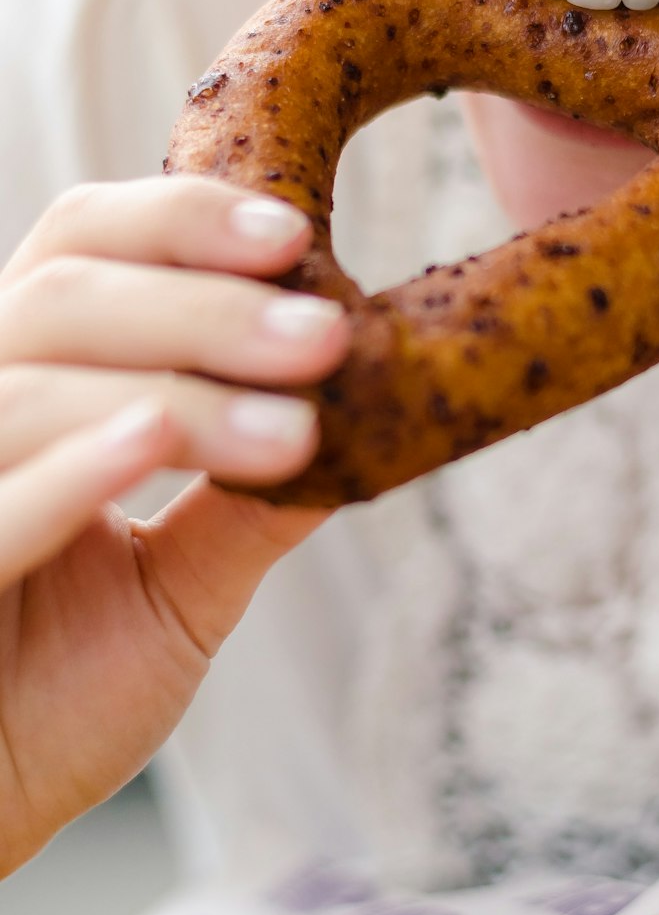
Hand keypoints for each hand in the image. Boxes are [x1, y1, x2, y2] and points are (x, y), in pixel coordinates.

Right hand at [0, 176, 349, 876]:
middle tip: (324, 336)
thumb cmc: (57, 691)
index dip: (180, 224)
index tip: (299, 238)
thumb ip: (249, 505)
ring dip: (180, 394)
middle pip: (65, 296)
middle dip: (204, 306)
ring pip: (35, 385)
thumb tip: (367, 428)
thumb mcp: (178, 588)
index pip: (83, 250)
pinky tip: (153, 436)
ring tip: (293, 430)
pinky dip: (73, 468)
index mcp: (28, 386)